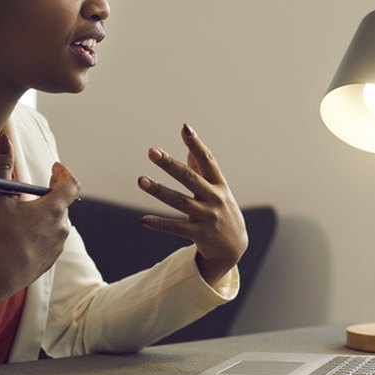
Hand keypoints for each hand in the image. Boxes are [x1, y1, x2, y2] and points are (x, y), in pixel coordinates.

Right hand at [0, 133, 78, 325]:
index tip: (55, 167)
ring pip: (54, 224)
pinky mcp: (49, 261)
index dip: (63, 173)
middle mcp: (61, 227)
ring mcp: (57, 246)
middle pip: (61, 204)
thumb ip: (2, 166)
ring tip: (24, 214)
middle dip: (49, 194)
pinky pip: (48, 241)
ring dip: (43, 216)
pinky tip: (22, 237)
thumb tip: (3, 139)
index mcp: (54, 209)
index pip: (70, 184)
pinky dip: (39, 234)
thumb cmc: (0, 234)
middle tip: (34, 190)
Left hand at [137, 123, 247, 284]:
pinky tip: (143, 220)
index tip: (185, 127)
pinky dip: (159, 224)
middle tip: (152, 151)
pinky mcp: (199, 234)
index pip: (208, 160)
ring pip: (179, 201)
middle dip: (170, 164)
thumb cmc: (222, 210)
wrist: (234, 247)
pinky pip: (176, 228)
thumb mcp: (218, 189)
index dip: (196, 144)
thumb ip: (202, 169)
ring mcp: (207, 217)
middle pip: (190, 178)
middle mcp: (214, 198)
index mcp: (219, 184)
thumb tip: (190, 145)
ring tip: (141, 180)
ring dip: (159, 190)